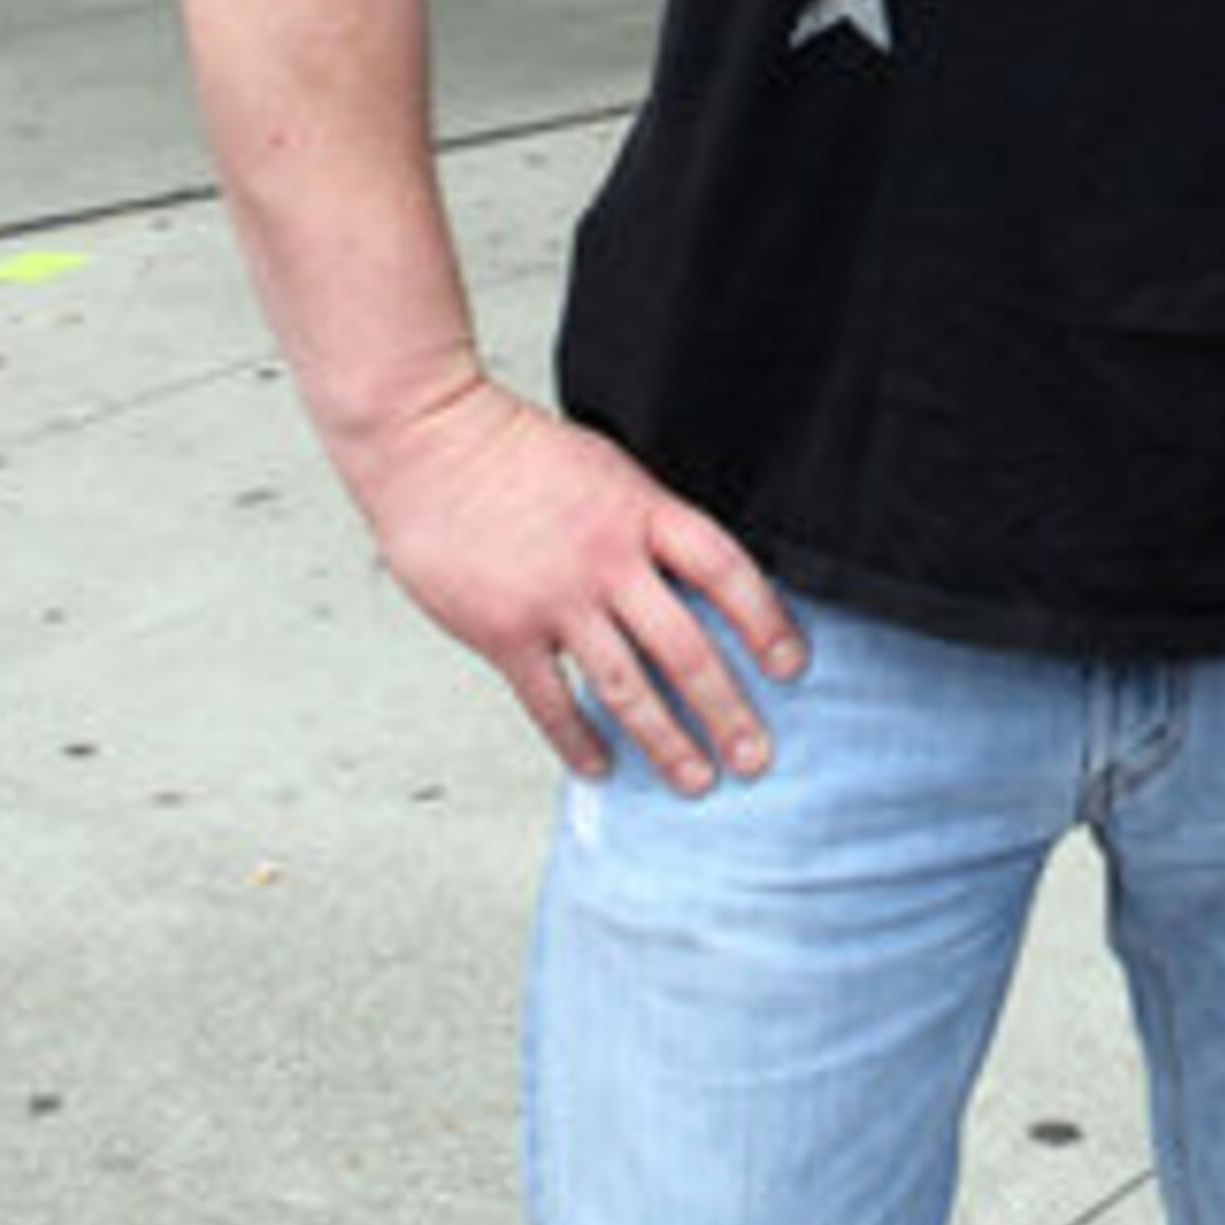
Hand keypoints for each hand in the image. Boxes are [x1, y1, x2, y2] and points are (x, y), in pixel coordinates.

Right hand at [337, 370, 805, 792]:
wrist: (432, 445)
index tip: (792, 666)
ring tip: (697, 779)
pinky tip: (601, 766)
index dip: (766, 621)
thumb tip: (696, 579)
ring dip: (666, 741)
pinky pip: (550, 701)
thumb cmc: (521, 453)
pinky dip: (578, 740)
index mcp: (644, 512)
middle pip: (685, 647)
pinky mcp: (502, 630)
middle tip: (756, 757)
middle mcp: (608, 560)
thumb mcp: (612, 471)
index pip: (725, 571)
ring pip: (625, 686)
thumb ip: (651, 525)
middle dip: (727, 709)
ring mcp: (555, 599)